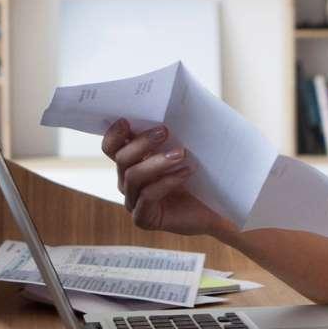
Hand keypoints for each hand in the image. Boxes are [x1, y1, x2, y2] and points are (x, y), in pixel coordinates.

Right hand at [101, 118, 231, 237]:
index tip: (127, 121)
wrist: (216, 208)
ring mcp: (133, 202)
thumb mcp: (182, 150)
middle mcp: (127, 182)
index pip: (111, 147)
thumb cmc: (199, 176)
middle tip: (164, 131)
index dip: (114, 134)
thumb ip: (168, 135)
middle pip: (121, 159)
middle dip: (141, 142)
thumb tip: (168, 109)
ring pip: (133, 177)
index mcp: (132, 163)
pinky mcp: (143, 219)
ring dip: (157, 162)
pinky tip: (185, 172)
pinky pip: (147, 196)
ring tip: (182, 153)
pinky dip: (167, 181)